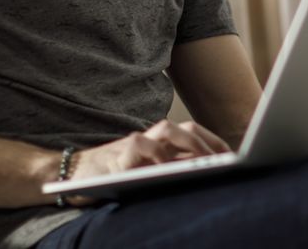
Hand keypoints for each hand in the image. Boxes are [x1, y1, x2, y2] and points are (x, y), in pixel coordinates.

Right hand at [60, 120, 230, 204]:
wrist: (71, 174)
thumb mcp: (147, 172)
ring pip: (168, 132)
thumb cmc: (114, 177)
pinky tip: (172, 168)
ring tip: (207, 163)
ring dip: (190, 146)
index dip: (214, 142)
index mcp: (160, 141)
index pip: (194, 133)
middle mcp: (151, 137)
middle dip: (208, 144)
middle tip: (227, 161)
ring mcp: (136, 142)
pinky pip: (144, 149)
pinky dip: (160, 157)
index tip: (235, 155)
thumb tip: (208, 174)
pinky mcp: (120, 154)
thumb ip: (171, 168)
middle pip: (186, 130)